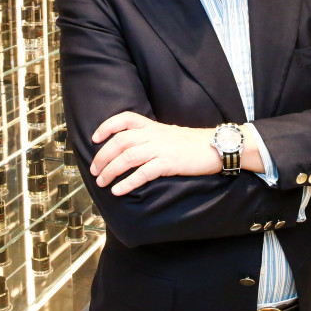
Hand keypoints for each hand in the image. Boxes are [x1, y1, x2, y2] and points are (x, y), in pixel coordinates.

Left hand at [89, 111, 219, 195]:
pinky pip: (143, 173)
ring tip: (102, 182)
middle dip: (103, 156)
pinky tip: (118, 191)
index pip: (124, 119)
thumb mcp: (168, 134)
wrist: (216, 147)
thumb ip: (150, 137)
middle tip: (94, 171)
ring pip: (127, 157)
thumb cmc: (192, 144)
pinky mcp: (169, 163)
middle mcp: (154, 134)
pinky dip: (128, 183)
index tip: (95, 138)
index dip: (107, 127)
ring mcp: (161, 148)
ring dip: (111, 171)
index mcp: (152, 126)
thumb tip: (131, 149)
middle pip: (120, 142)